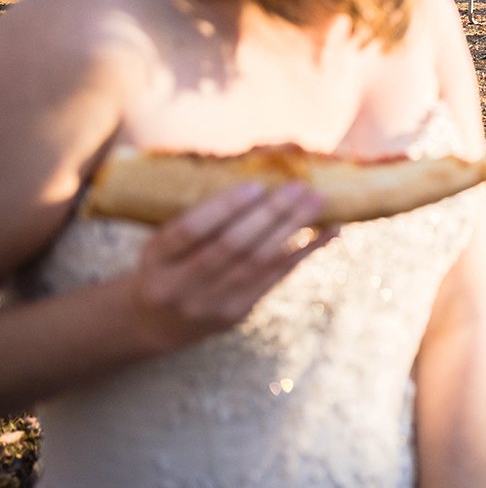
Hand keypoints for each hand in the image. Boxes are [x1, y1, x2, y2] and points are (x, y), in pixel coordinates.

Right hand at [127, 183, 336, 352]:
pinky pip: (276, 278)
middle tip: (299, 186)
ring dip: (293, 228)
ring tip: (318, 201)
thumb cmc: (168, 263)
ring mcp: (210, 304)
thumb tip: (256, 164)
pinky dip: (304, 251)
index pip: (189, 231)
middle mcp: (178, 286)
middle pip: (231, 246)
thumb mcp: (163, 241)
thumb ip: (197, 211)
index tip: (256, 184)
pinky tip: (328, 231)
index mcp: (155, 260)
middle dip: (270, 214)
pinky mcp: (237, 313)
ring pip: (259, 262)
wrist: (158, 323)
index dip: (224, 207)